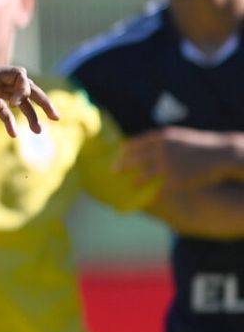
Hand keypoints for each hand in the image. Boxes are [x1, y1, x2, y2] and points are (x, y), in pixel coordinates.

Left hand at [0, 48, 58, 137]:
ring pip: (16, 101)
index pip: (19, 75)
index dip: (23, 87)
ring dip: (29, 114)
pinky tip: (13, 133)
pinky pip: (0, 109)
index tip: (13, 101)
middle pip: (26, 88)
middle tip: (57, 117)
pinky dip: (8, 120)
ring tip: (39, 130)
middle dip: (42, 101)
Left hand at [118, 127, 235, 188]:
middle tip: (113, 171)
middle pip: (134, 160)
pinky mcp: (175, 181)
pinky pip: (158, 188)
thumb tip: (141, 145)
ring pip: (144, 176)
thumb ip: (159, 141)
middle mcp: (161, 152)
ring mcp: (167, 167)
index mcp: (160, 138)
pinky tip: (148, 195)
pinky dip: (152, 191)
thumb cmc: (197, 145)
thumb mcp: (177, 137)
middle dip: (122, 166)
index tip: (118, 155)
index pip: (134, 144)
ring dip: (136, 181)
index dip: (124, 151)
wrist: (218, 155)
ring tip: (132, 185)